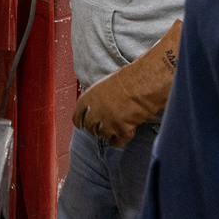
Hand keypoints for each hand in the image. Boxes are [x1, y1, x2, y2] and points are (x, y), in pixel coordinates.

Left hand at [73, 19, 182, 147]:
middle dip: (94, 128)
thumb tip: (100, 101)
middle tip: (98, 128)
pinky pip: (117, 141)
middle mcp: (95, 112)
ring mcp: (108, 122)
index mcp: (88, 98)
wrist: (141, 83)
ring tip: (110, 132)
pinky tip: (118, 140)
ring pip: (102, 135)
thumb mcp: (106, 84)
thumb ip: (99, 96)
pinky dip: (117, 141)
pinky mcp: (122, 130)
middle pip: (90, 127)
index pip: (77, 115)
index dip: (79, 121)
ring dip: (105, 134)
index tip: (80, 125)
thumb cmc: (128, 77)